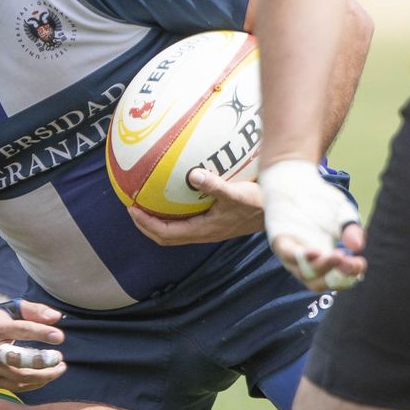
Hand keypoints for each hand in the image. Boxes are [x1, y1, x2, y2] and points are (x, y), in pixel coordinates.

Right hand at [0, 299, 66, 392]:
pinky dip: (33, 384)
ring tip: (59, 368)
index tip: (59, 337)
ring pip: (19, 377)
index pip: (21, 330)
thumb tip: (55, 317)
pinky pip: (15, 386)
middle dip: (42, 361)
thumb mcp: (10, 309)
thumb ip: (33, 310)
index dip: (41, 333)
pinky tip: (46, 377)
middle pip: (18, 359)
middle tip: (59, 358)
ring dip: (43, 376)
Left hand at [127, 167, 261, 245]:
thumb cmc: (259, 203)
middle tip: (132, 207)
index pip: (166, 233)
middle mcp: (204, 233)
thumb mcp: (237, 193)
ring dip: (158, 219)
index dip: (145, 224)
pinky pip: (187, 219)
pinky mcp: (216, 221)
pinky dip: (174, 210)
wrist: (278, 212)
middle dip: (146, 224)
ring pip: (176, 229)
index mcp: (204, 230)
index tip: (131, 209)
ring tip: (147, 202)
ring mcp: (210, 229)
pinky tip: (176, 191)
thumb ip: (215, 186)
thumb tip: (192, 174)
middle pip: (166, 235)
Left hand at [260, 159, 366, 291]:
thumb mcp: (342, 215)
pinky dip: (302, 256)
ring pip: (305, 273)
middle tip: (349, 262)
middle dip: (338, 277)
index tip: (361, 263)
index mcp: (325, 260)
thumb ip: (351, 229)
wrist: (294, 180)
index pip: (337, 280)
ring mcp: (292, 253)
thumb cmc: (320, 203)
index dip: (350, 277)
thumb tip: (357, 246)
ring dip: (322, 267)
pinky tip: (315, 251)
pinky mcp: (280, 240)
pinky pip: (290, 254)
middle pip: (320, 283)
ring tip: (338, 256)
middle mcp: (307, 262)